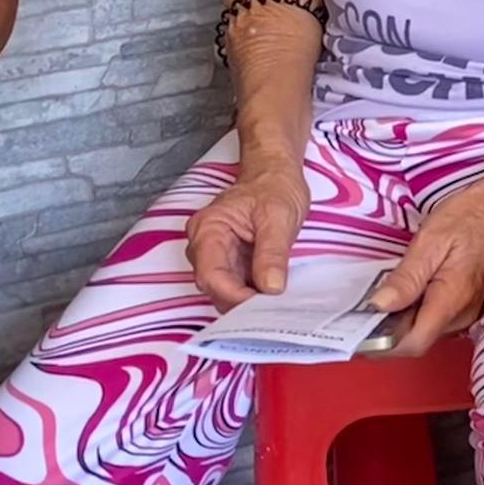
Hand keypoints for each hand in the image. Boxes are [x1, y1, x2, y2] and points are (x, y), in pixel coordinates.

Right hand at [186, 163, 311, 309]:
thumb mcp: (279, 216)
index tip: (262, 304)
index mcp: (208, 229)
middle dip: (240, 302)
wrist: (276, 174)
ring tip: (274, 304)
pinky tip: (270, 296)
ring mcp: (216, 255)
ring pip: (223, 290)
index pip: (211, 274)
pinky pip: (236, 284)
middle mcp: (204, 245)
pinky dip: (252, 293)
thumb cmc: (274, 187)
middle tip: (272, 310)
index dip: (234, 295)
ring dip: (246, 300)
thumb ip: (272, 252)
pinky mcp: (231, 261)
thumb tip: (270, 286)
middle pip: (213, 286)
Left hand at [368, 173, 483, 357]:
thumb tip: (378, 306)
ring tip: (382, 295)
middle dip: (387, 332)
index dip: (383, 345)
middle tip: (362, 309)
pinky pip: (435, 319)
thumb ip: (406, 278)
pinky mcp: (467, 304)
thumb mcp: (431, 241)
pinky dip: (415, 311)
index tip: (358, 331)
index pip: (413, 344)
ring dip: (401, 321)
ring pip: (425, 331)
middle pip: (417, 341)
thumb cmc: (471, 216)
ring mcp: (467, 311)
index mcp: (451, 300)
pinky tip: (406, 290)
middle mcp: (462, 314)